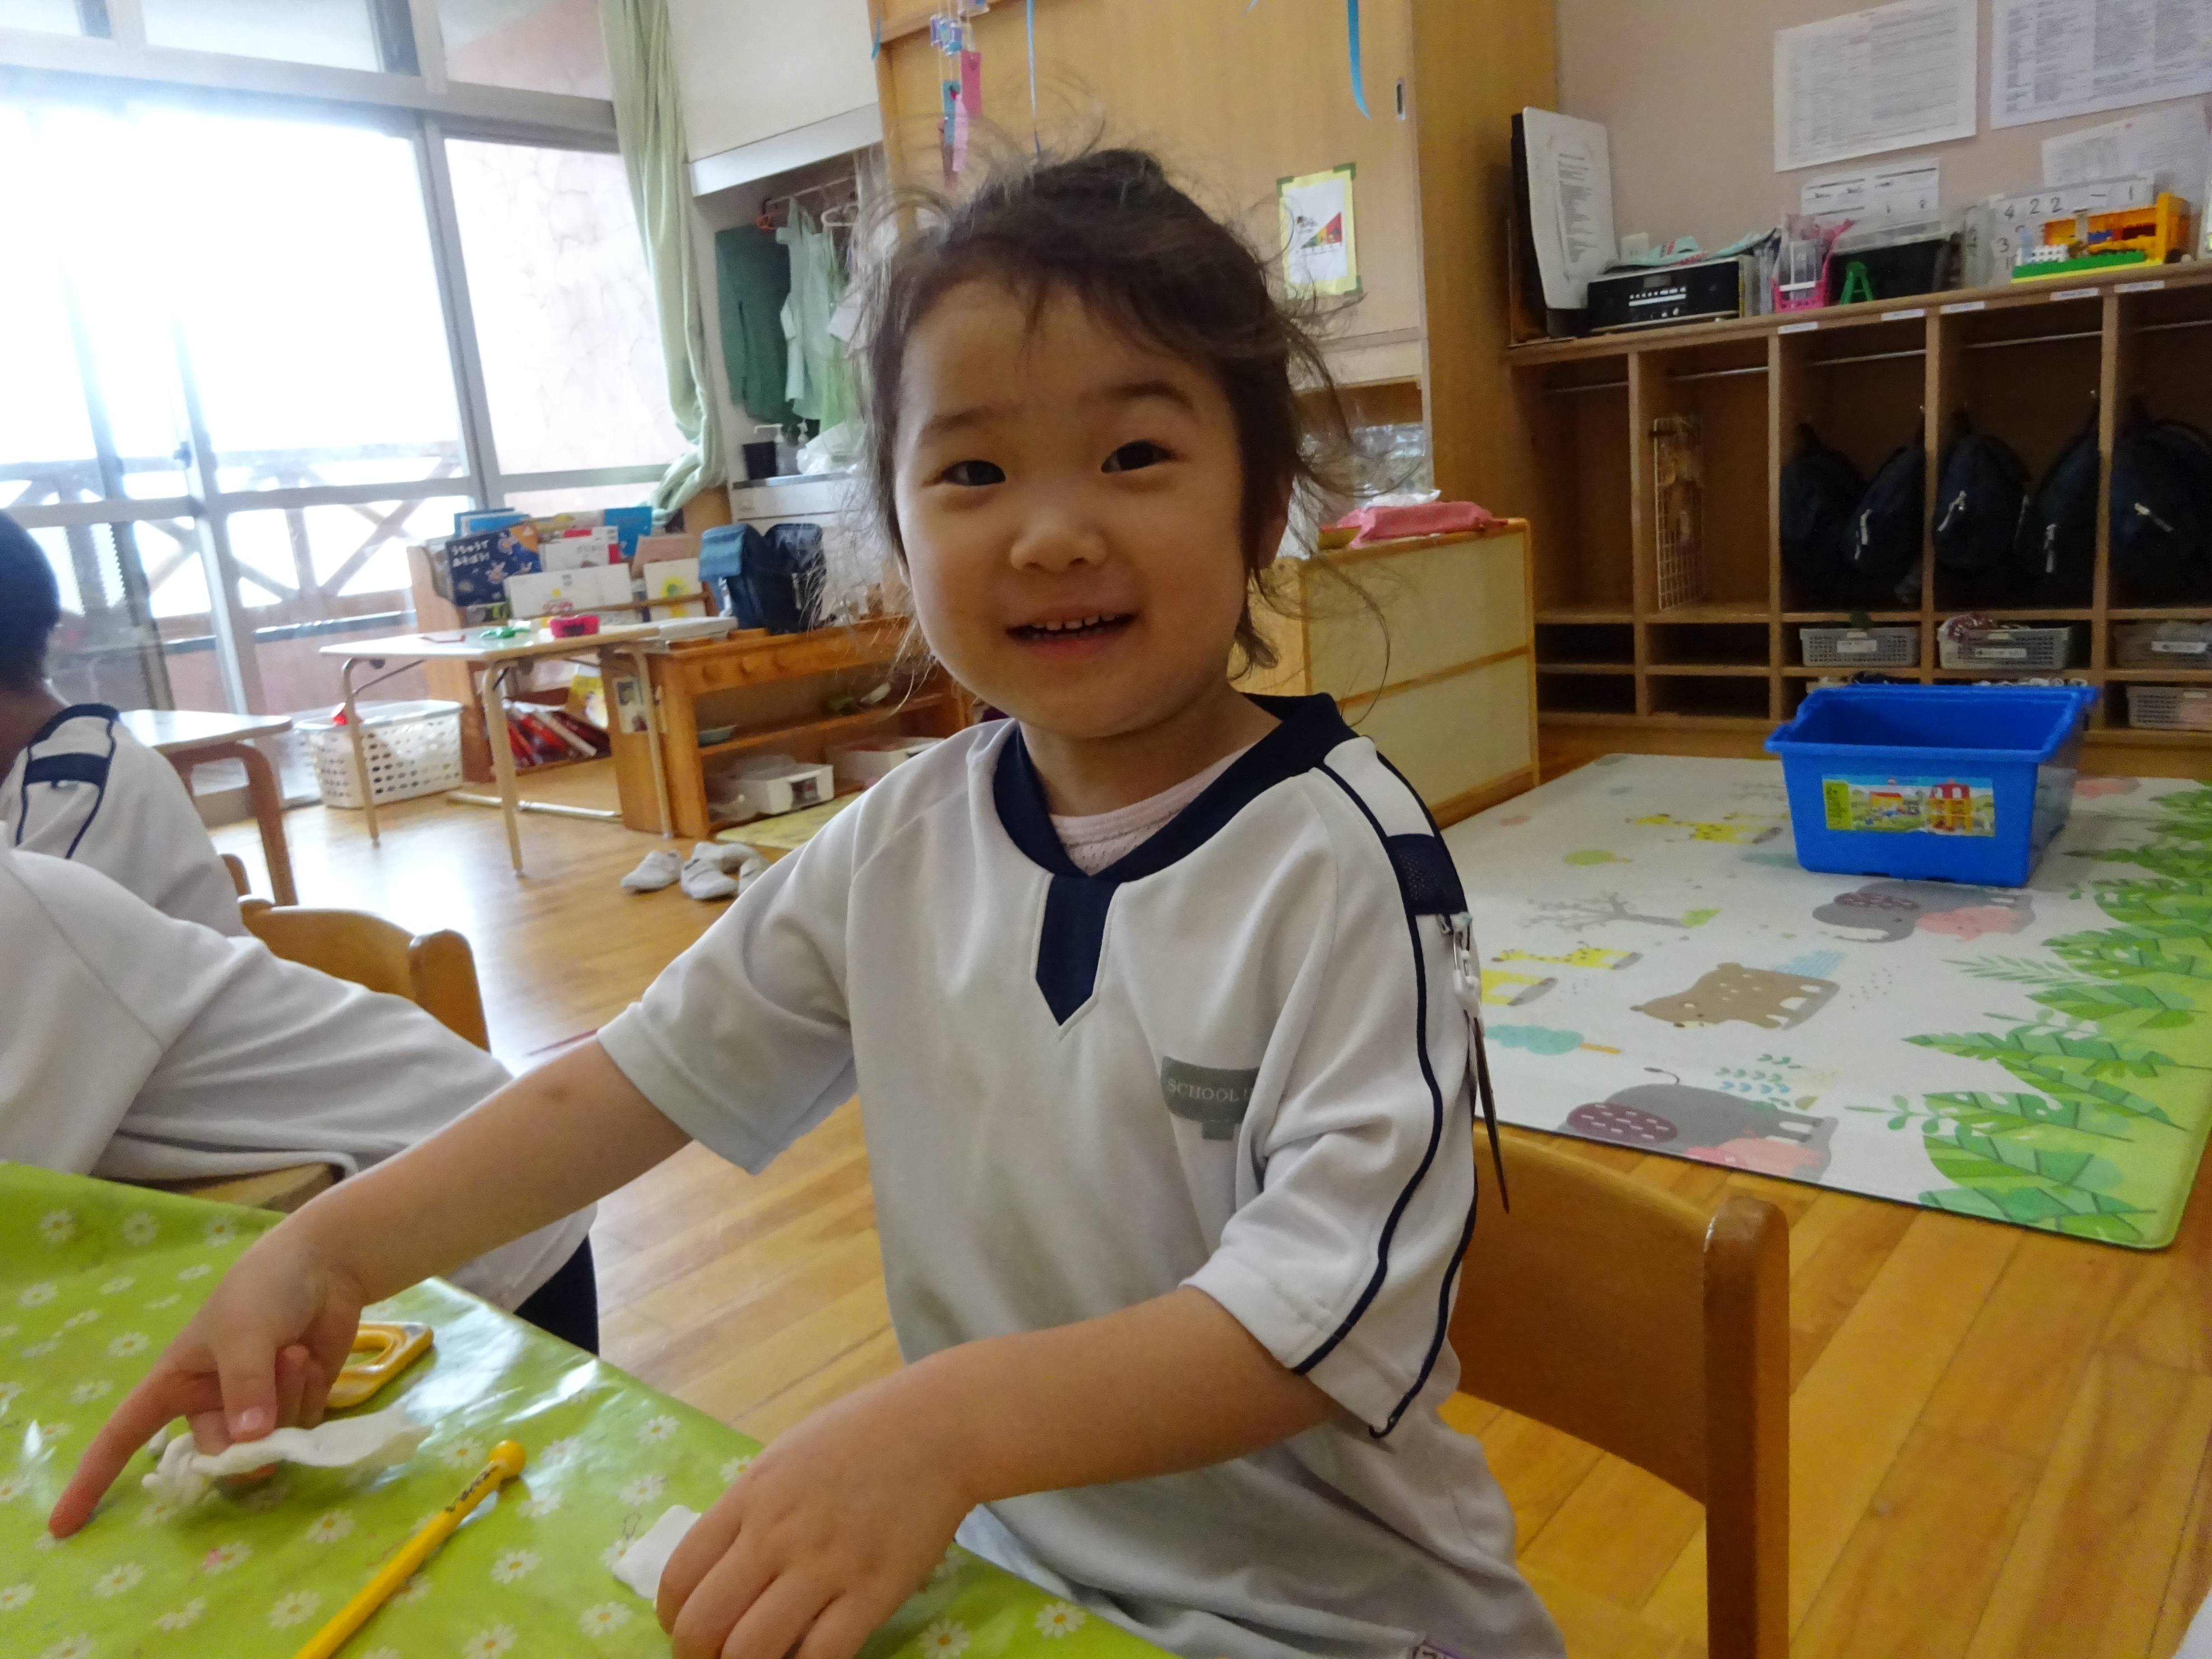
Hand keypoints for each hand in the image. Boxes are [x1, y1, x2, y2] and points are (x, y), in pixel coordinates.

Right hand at [47, 1226, 364, 1537]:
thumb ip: (244, 1385)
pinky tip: (309, 1360)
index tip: (60, 1530)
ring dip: (285, 1402)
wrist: (324, 1267)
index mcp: (173, 1385)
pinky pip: (300, 1431)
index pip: (121, 1438)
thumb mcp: (242, 1332)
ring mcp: (253, 1411)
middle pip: (217, 1457)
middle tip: (268, 1384)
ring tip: (291, 1352)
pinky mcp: (295, 1409)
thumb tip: (249, 1441)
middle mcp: (209, 1405)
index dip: (92, 1483)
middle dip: (246, 1434)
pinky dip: (307, 1399)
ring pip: (266, 1446)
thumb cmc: (263, 1291)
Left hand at [658, 1368, 975, 1658]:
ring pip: (752, 1651)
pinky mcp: (873, 1591)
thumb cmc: (860, 1435)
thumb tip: (723, 1568)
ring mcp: (824, 1565)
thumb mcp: (784, 1459)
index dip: (673, 1619)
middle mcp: (775, 1535)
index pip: (679, 1577)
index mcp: (749, 1498)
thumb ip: (750, 1511)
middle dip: (698, 1656)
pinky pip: (822, 1656)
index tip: (689, 1630)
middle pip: (703, 1625)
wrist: (938, 1427)